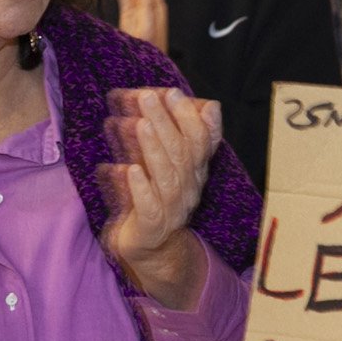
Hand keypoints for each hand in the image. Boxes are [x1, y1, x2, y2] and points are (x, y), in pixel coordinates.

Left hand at [99, 88, 223, 307]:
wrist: (152, 248)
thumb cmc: (158, 197)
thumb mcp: (175, 165)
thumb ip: (190, 138)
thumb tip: (211, 106)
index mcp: (195, 172)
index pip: (199, 141)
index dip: (188, 117)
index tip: (172, 93)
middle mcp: (188, 189)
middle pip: (181, 153)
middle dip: (166, 122)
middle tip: (148, 97)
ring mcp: (172, 209)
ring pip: (167, 176)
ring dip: (154, 149)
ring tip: (141, 124)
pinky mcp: (152, 226)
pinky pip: (149, 207)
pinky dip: (141, 188)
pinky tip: (129, 170)